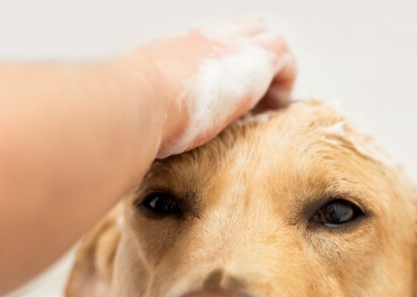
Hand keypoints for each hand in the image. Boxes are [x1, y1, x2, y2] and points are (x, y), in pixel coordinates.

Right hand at [118, 19, 297, 157]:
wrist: (139, 102)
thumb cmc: (131, 115)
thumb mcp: (139, 110)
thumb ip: (149, 118)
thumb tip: (143, 144)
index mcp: (175, 52)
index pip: (207, 47)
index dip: (221, 68)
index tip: (221, 100)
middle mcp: (204, 41)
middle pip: (241, 32)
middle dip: (251, 63)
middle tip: (250, 103)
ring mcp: (231, 45)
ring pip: (266, 41)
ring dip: (270, 75)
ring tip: (265, 110)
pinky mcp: (256, 59)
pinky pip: (284, 59)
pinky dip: (283, 84)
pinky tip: (271, 113)